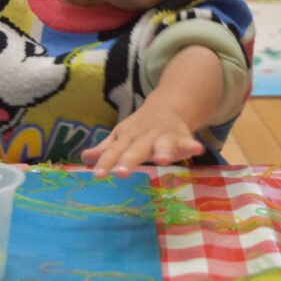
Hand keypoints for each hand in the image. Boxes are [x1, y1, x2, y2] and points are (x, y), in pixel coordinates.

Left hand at [80, 105, 204, 177]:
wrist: (167, 105)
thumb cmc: (140, 129)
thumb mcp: (121, 136)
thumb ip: (106, 149)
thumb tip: (84, 159)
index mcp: (127, 137)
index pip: (114, 152)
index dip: (106, 163)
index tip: (98, 175)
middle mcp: (144, 137)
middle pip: (136, 150)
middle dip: (129, 160)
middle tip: (121, 173)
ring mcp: (163, 136)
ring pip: (163, 144)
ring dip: (163, 151)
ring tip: (162, 160)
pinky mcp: (181, 137)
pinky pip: (186, 142)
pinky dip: (190, 145)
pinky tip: (196, 149)